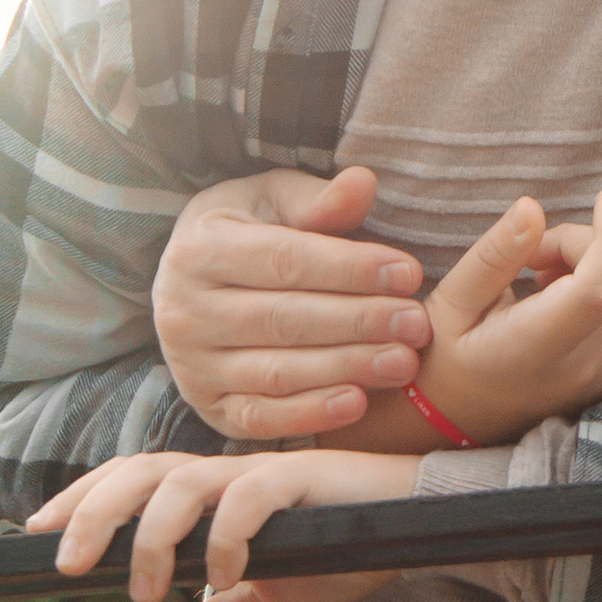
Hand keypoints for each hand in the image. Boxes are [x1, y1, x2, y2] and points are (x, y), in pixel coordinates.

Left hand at [30, 443, 420, 601]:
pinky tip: (223, 574)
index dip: (83, 498)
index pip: (132, 479)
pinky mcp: (305, 477)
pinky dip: (227, 534)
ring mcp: (265, 471)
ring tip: (145, 588)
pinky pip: (252, 494)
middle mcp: (229, 472)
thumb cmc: (341, 551)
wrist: (417, 528)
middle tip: (66, 563)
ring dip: (153, 533)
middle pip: (142, 470)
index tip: (38, 532)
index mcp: (212, 492)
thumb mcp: (260, 600)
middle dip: (95, 511)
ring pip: (185, 480)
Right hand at [154, 166, 435, 440]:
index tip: (408, 273)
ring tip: (403, 362)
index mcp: (200, 249)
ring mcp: (191, 366)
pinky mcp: (208, 407)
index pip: (285, 261)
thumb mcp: (273, 200)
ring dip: (346, 369)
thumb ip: (318, 199)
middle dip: (359, 322)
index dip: (350, 268)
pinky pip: (259, 418)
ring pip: (276, 373)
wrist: (191, 285)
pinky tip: (357, 403)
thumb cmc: (247, 231)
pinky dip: (309, 415)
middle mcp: (184, 311)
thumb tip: (363, 182)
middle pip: (284, 320)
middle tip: (417, 323)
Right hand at [344, 186, 601, 455]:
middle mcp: (583, 368)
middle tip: (535, 256)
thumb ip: (495, 254)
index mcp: (535, 349)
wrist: (458, 417)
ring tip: (552, 277)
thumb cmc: (446, 355)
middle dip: (590, 242)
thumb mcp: (453, 300)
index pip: (600, 289)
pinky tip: (579, 292)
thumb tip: (532, 207)